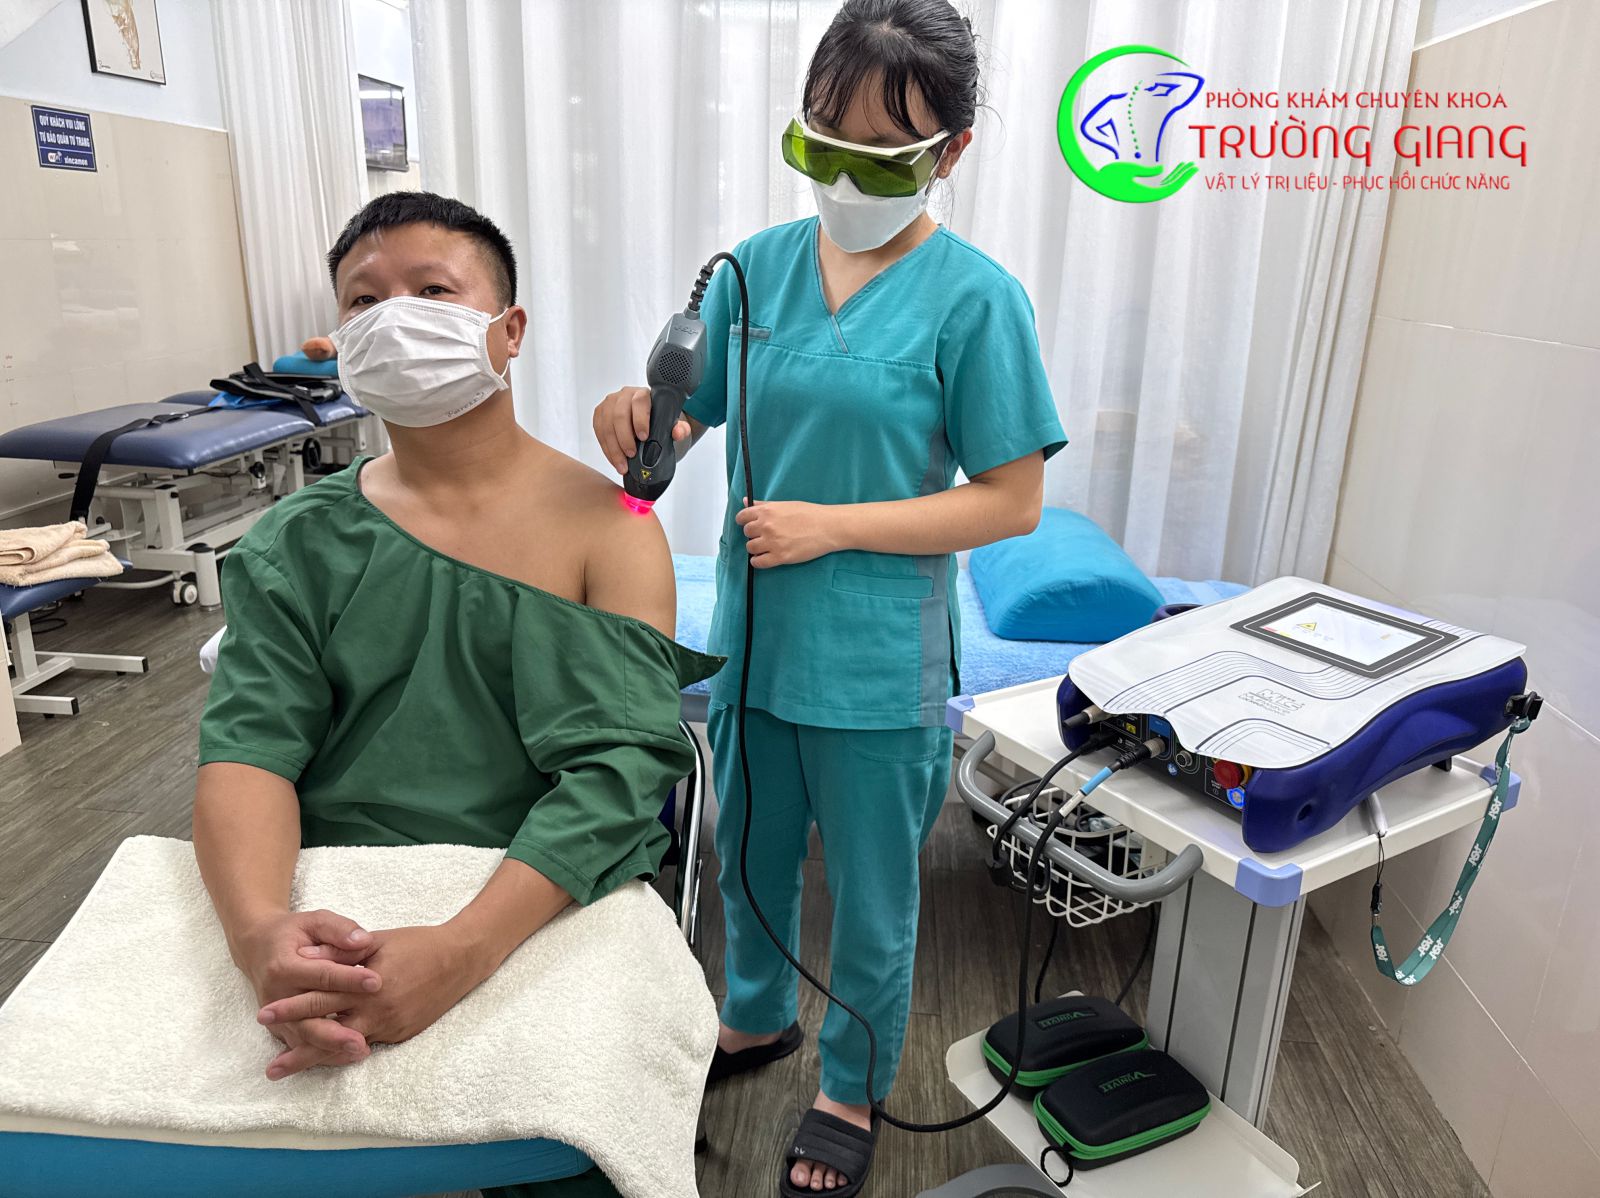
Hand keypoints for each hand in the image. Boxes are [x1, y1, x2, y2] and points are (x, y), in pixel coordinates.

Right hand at [230, 909, 380, 1075]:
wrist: (258, 947)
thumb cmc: (293, 933)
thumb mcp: (314, 921)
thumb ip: (338, 929)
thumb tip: (362, 941)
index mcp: (284, 966)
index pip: (321, 975)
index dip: (349, 979)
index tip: (377, 982)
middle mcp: (276, 995)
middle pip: (307, 1018)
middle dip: (335, 1031)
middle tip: (363, 1040)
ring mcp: (276, 1016)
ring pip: (304, 1037)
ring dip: (330, 1049)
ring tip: (360, 1052)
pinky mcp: (279, 1028)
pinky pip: (300, 1044)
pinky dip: (322, 1054)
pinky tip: (345, 1058)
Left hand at [256, 924, 484, 1077]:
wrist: (461, 958)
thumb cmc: (418, 944)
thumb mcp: (378, 941)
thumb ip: (341, 952)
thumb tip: (308, 957)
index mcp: (368, 986)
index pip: (321, 1000)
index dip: (292, 1009)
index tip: (265, 1016)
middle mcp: (377, 1012)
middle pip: (329, 1035)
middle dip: (298, 1050)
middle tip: (270, 1068)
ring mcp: (391, 1027)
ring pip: (347, 1047)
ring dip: (319, 1058)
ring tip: (290, 1070)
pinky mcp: (403, 1034)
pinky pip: (370, 1043)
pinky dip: (347, 1049)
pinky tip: (331, 1054)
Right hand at [593, 385, 691, 473]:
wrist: (647, 422)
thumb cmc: (659, 422)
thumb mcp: (673, 426)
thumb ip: (680, 429)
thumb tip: (678, 432)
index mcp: (643, 394)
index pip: (639, 402)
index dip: (640, 420)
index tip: (644, 438)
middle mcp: (624, 395)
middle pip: (619, 415)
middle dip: (624, 438)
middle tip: (631, 456)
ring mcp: (609, 404)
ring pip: (606, 425)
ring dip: (613, 448)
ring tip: (622, 465)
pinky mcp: (600, 415)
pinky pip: (598, 432)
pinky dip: (606, 449)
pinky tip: (614, 460)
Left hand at [735, 499, 842, 567]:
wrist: (828, 526)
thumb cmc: (809, 514)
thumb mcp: (785, 504)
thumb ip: (763, 505)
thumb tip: (745, 501)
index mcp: (767, 511)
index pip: (742, 517)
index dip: (744, 521)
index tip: (749, 525)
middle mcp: (767, 526)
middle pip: (747, 533)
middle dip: (754, 535)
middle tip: (764, 536)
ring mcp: (773, 542)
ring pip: (750, 548)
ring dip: (756, 548)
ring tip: (766, 547)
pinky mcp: (780, 557)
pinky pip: (758, 562)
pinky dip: (758, 561)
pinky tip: (764, 558)